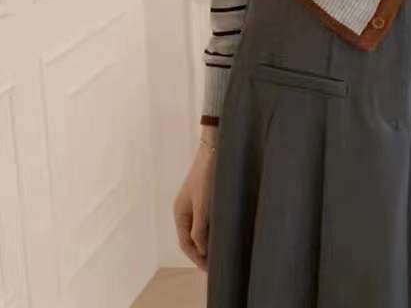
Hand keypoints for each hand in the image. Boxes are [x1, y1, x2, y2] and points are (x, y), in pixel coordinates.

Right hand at [173, 129, 216, 270]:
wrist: (216, 147)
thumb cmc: (208, 174)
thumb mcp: (204, 204)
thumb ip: (200, 228)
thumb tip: (200, 250)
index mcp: (180, 212)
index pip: (185, 242)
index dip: (197, 257)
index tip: (210, 269)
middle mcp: (185, 209)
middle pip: (191, 237)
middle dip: (202, 252)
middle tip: (217, 264)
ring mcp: (195, 202)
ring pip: (200, 228)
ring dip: (208, 241)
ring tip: (221, 252)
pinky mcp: (206, 195)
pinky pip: (206, 219)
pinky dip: (212, 229)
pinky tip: (224, 232)